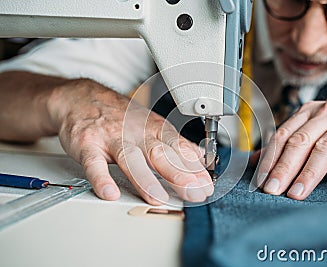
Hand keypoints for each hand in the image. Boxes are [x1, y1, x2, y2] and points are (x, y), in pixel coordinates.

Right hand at [49, 79, 212, 203]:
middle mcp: (137, 134)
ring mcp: (112, 139)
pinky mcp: (88, 145)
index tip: (207, 186)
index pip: (179, 149)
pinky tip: (109, 192)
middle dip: (179, 174)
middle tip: (194, 193)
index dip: (194, 168)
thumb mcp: (152, 125)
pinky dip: (101, 178)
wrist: (83, 98)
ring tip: (158, 198)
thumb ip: (175, 144)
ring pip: (130, 159)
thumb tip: (200, 158)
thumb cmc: (122, 117)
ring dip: (145, 179)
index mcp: (154, 130)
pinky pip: (94, 163)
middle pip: (160, 154)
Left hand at [254, 99, 326, 200]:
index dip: (270, 158)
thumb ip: (291, 143)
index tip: (259, 179)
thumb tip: (256, 160)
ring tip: (297, 194)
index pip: (283, 135)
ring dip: (309, 174)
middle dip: (283, 168)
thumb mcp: (320, 130)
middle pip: (300, 141)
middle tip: (272, 190)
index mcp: (311, 111)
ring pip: (325, 148)